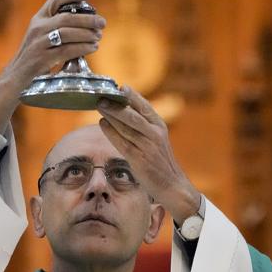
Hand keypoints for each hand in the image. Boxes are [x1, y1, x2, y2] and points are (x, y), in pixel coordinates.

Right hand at [0, 0, 105, 132]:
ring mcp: (39, 43)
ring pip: (68, 33)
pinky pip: (67, 50)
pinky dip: (83, 48)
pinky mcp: (43, 58)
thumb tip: (87, 23)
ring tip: (98, 36)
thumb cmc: (34, 57)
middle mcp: (37, 28)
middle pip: (66, 17)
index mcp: (37, 19)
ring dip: (87, 34)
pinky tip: (92, 48)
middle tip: (102, 22)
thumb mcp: (41, 36)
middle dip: (88, 19)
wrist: (17, 77)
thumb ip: (57, 27)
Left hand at [97, 86, 200, 223]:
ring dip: (111, 115)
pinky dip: (111, 132)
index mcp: (159, 125)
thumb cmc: (160, 160)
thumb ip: (143, 124)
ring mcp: (147, 147)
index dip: (133, 96)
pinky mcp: (139, 159)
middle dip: (117, 105)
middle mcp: (155, 134)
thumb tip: (122, 108)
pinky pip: (122, 143)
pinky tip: (102, 123)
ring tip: (99, 106)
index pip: (145, 106)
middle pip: (133, 115)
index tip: (120, 87)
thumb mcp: (156, 137)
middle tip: (102, 96)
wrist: (172, 185)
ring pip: (127, 127)